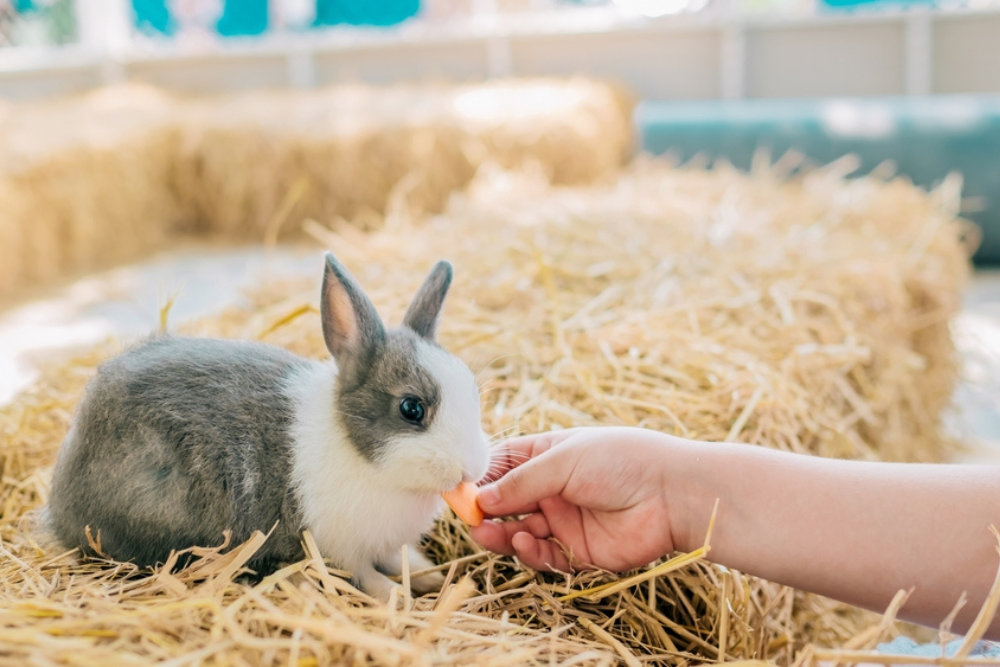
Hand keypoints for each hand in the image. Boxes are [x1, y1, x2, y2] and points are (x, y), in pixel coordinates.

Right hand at [471, 427, 679, 572]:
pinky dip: (528, 552)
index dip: (480, 478)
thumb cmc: (622, 461)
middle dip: (486, 512)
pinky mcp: (578, 552)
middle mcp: (552, 489)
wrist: (673, 493)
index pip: (502, 466)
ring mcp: (564, 521)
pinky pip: (544, 556)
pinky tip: (523, 541)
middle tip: (470, 519)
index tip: (458, 490)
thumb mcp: (564, 460)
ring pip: (520, 532)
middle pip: (506, 504)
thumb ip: (522, 481)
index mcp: (547, 456)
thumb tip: (480, 498)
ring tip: (488, 534)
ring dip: (501, 534)